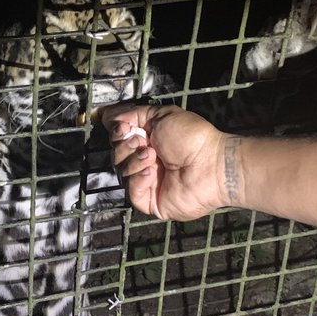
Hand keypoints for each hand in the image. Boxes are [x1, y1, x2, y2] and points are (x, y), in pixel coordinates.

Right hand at [97, 103, 230, 220]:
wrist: (209, 163)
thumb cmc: (191, 137)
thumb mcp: (161, 115)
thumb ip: (133, 114)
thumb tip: (107, 115)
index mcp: (148, 140)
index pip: (118, 137)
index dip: (116, 131)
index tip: (122, 127)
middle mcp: (146, 160)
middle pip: (116, 153)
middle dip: (125, 145)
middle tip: (142, 142)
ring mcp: (148, 182)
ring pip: (121, 171)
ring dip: (134, 161)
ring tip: (153, 156)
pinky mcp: (150, 201)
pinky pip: (131, 192)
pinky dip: (138, 179)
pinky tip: (152, 172)